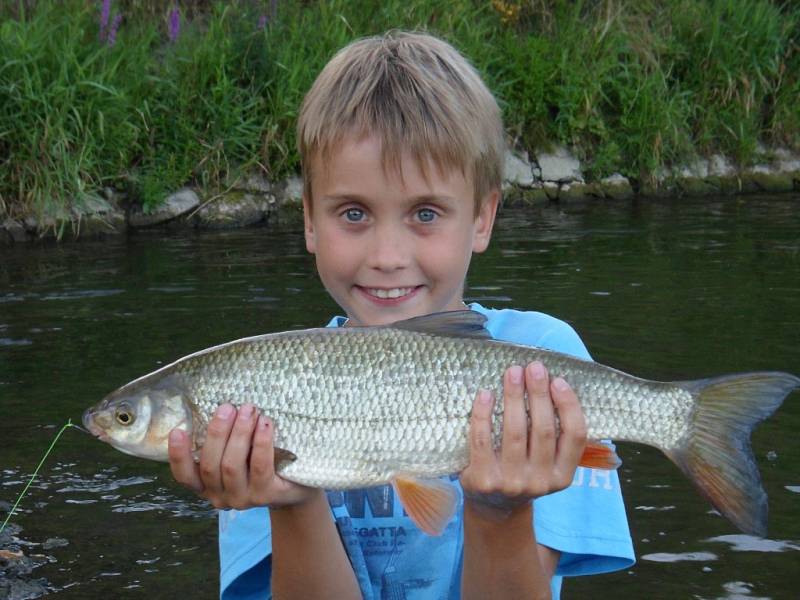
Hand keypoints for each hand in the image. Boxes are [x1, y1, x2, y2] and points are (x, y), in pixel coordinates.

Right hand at [168, 403, 317, 509]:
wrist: (297, 486)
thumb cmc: (262, 461)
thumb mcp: (239, 452)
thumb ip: (225, 439)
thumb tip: (220, 406)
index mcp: (207, 485)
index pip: (184, 475)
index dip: (178, 455)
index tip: (178, 431)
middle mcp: (220, 496)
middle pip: (210, 465)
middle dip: (217, 432)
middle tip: (227, 407)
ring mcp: (243, 498)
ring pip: (232, 465)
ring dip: (239, 433)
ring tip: (248, 410)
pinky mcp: (266, 495)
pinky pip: (260, 467)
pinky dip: (261, 443)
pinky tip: (265, 424)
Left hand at [460, 361, 586, 515]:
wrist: (494, 506)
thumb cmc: (524, 469)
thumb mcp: (549, 463)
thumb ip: (558, 435)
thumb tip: (559, 384)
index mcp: (563, 475)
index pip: (575, 436)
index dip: (569, 406)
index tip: (558, 380)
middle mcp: (540, 481)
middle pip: (544, 429)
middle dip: (539, 393)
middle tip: (534, 367)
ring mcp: (511, 482)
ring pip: (515, 431)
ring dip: (514, 396)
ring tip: (512, 372)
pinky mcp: (484, 479)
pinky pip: (483, 439)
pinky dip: (483, 414)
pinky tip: (486, 394)